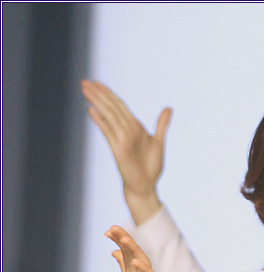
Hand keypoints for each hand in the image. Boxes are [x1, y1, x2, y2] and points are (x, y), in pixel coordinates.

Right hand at [82, 80, 171, 223]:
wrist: (146, 186)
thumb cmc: (151, 167)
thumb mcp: (159, 143)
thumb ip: (161, 125)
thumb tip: (168, 108)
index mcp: (134, 127)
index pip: (119, 105)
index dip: (108, 93)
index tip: (96, 82)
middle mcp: (126, 130)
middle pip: (111, 107)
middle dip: (98, 94)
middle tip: (84, 81)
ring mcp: (121, 139)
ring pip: (108, 116)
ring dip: (97, 102)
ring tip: (85, 89)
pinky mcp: (118, 149)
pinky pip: (108, 132)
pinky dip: (100, 121)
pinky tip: (91, 110)